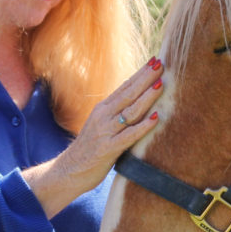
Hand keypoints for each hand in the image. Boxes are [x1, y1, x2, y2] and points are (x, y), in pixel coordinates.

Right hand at [23, 57, 164, 217]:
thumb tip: (138, 102)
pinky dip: (143, 126)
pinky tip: (156, 118)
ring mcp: (105, 132)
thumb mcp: (102, 125)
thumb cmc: (91, 149)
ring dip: (147, 97)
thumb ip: (117, 114)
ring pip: (130, 111)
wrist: (69, 171)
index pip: (125, 87)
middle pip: (128, 94)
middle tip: (161, 64)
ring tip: (161, 85)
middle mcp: (103, 116)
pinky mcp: (108, 149)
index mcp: (103, 109)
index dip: (140, 73)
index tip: (154, 60)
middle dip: (146, 78)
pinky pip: (129, 136)